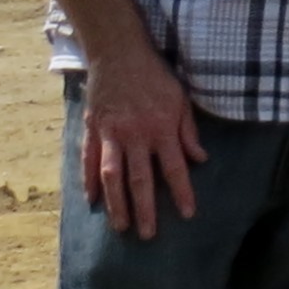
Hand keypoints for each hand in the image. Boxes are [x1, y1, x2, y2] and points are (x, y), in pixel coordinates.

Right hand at [79, 45, 205, 239]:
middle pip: (140, 180)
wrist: (119, 53)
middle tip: (149, 235)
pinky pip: (88, 160)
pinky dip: (89, 182)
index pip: (174, 168)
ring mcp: (110, 133)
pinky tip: (92, 201)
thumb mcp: (180, 100)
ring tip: (121, 226)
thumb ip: (187, 132)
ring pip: (112, 176)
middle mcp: (135, 135)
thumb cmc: (155, 76)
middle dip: (145, 210)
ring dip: (116, 204)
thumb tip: (200, 159)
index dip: (181, 192)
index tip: (187, 214)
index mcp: (161, 128)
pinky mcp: (92, 129)